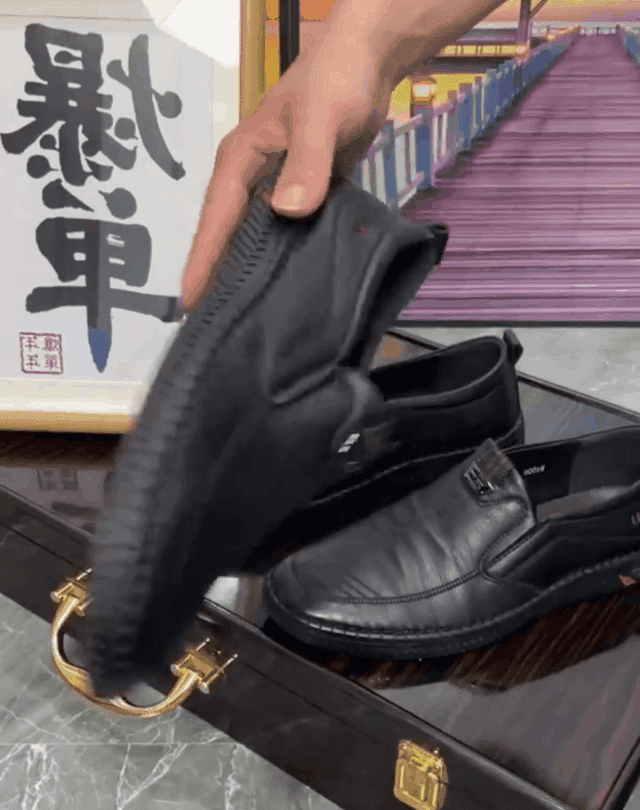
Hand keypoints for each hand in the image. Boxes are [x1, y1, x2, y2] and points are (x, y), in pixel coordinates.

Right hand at [181, 30, 396, 311]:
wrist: (365, 63)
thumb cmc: (333, 82)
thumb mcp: (319, 119)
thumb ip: (305, 163)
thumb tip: (288, 211)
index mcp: (239, 164)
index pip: (215, 221)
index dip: (204, 262)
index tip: (193, 304)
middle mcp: (250, 182)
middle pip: (229, 237)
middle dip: (221, 278)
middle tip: (219, 326)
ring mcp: (275, 190)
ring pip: (257, 239)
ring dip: (251, 273)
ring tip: (249, 318)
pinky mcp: (302, 195)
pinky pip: (287, 233)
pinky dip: (285, 259)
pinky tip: (290, 287)